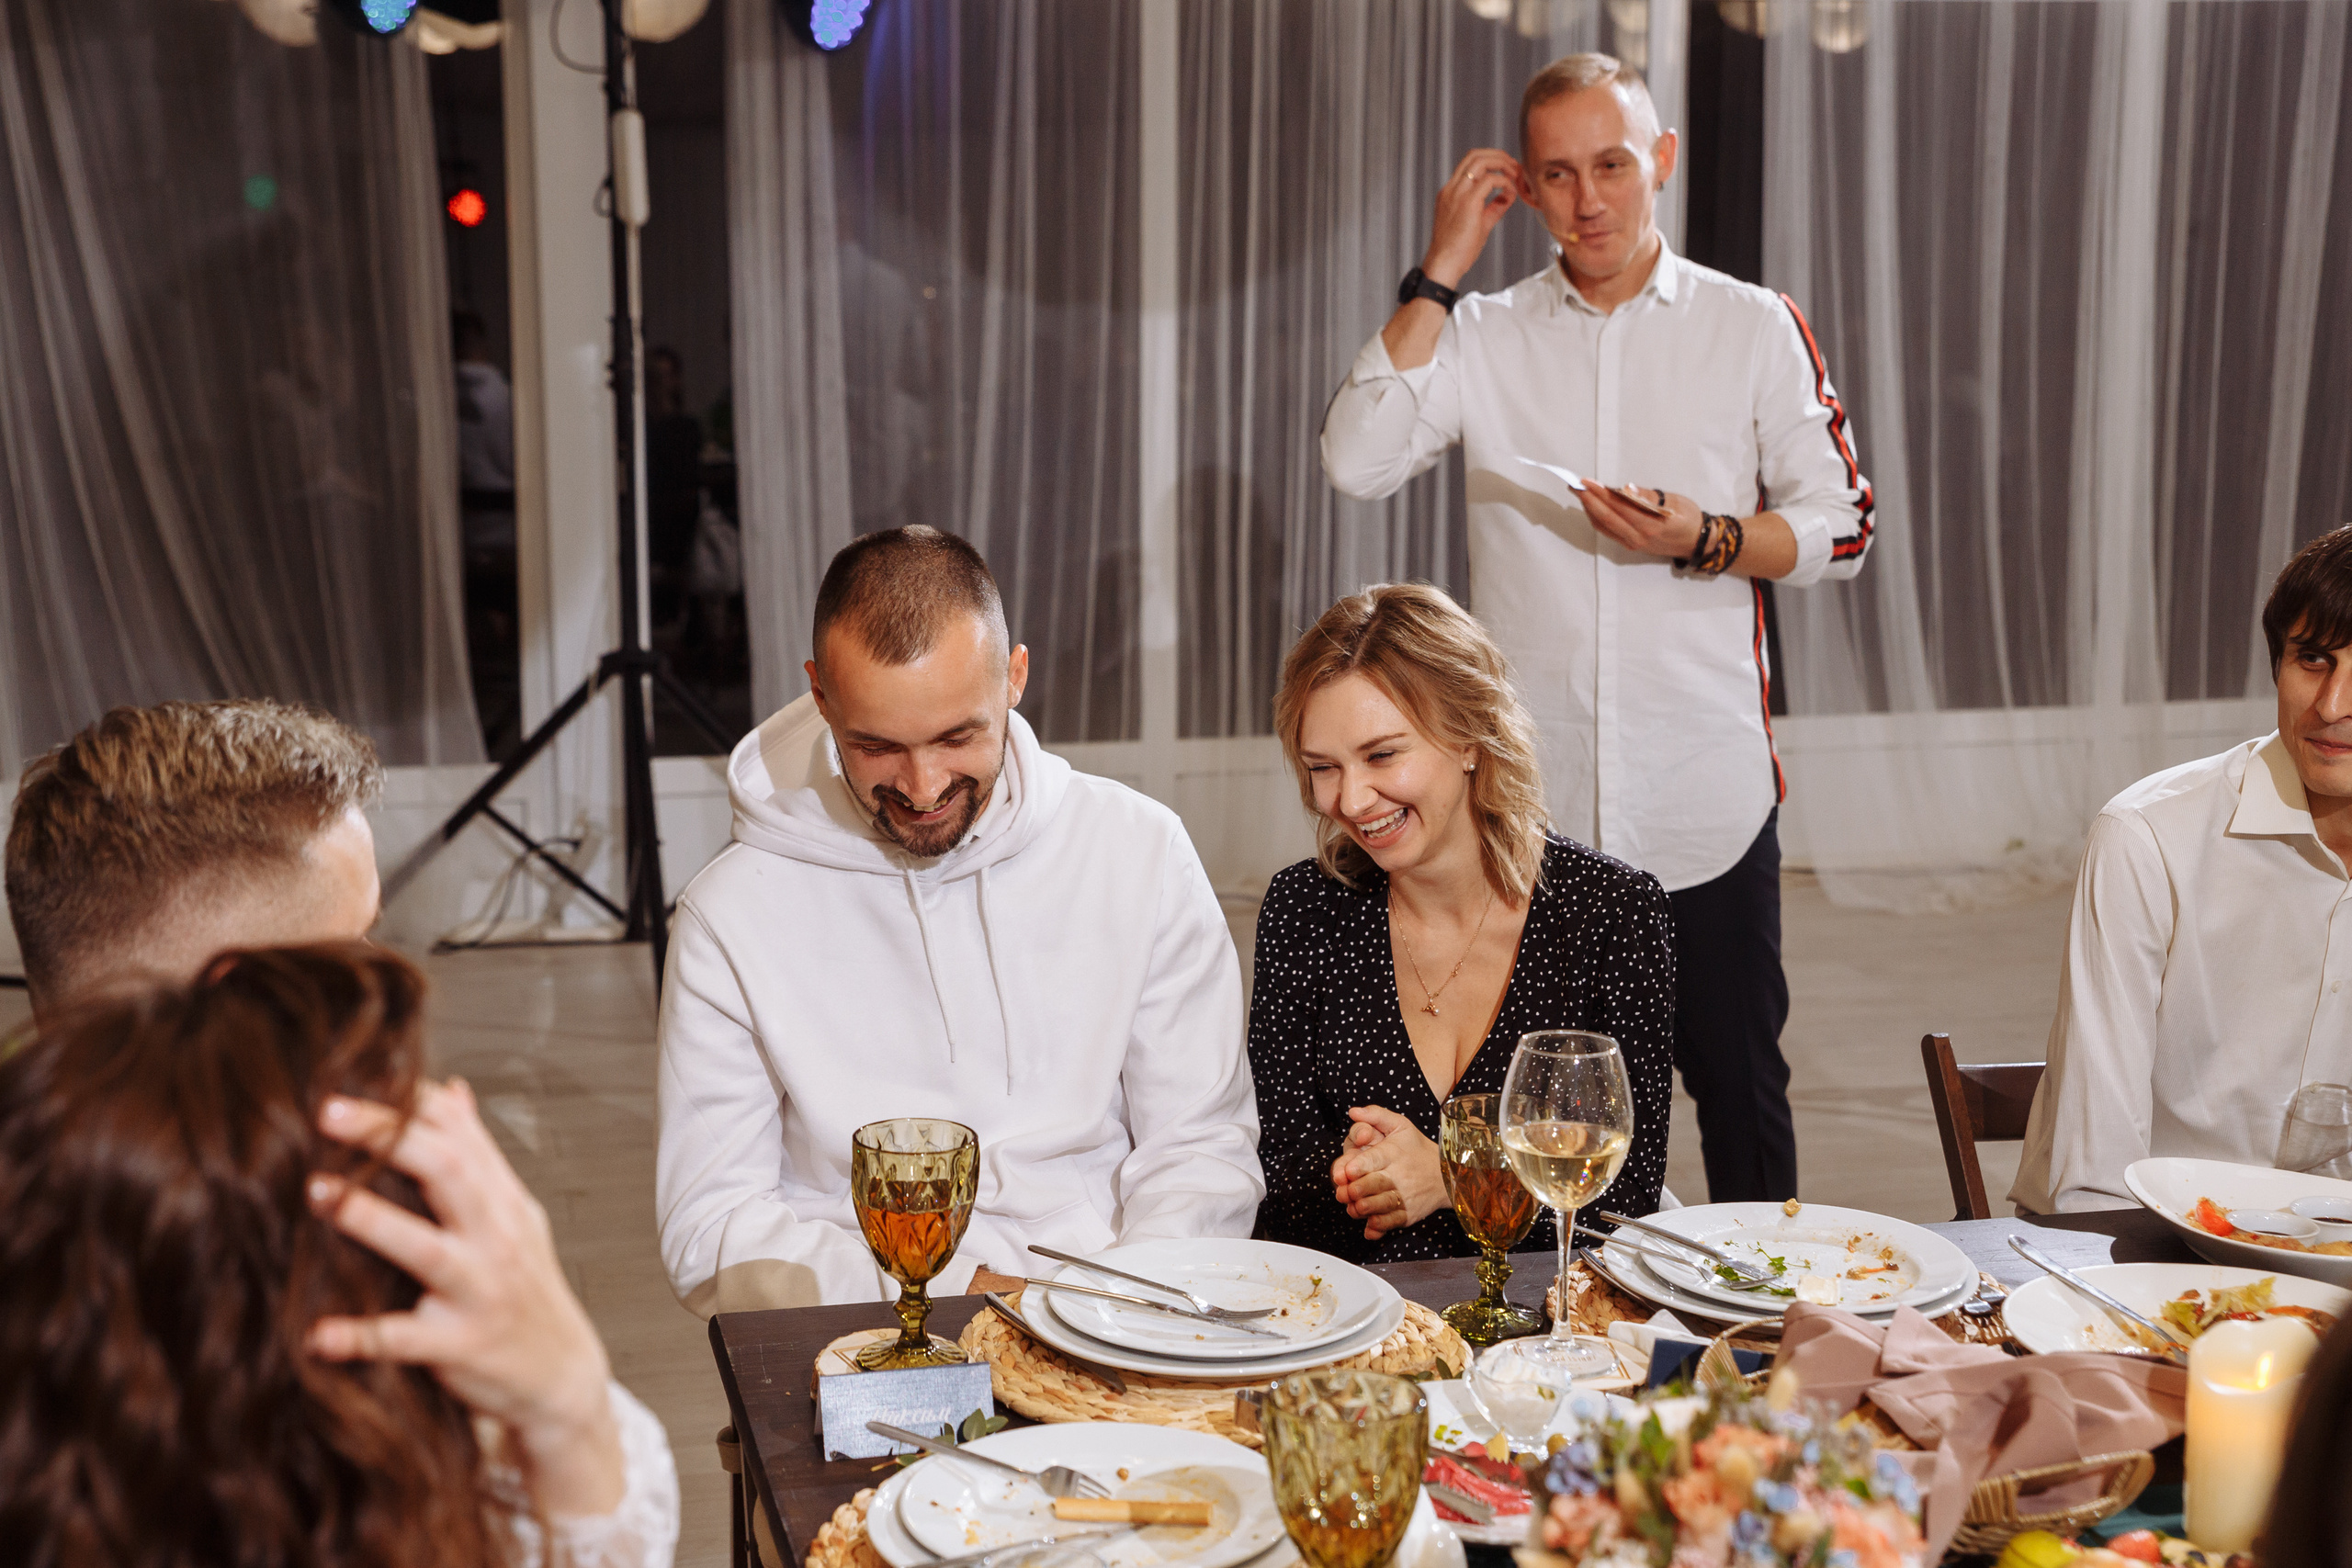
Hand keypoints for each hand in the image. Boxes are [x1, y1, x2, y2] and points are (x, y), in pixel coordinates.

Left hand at [308, 1079, 622, 1515]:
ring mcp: (480, 1293)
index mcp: (503, 1202)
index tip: (361, 1076)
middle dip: (388, 1138)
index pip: (462, 1135)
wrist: (561, 1375)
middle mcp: (496, 1239)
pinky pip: (405, 1341)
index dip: (414, 1103)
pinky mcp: (460, 1347)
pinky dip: (362, 1337)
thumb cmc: (526, 1287)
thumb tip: (452, 1090)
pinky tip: (319, 1334)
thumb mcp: (514, 1214)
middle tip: (328, 1113)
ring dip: (371, 1220)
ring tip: (318, 1193)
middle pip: (449, 1171)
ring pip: (428, 1249)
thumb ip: (479, 1154)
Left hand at [1328, 1106, 1448, 1240]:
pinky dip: (1380, 1226)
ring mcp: (1405, 1196)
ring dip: (1365, 1209)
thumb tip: (1353, 1111)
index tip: (1347, 1172)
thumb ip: (1376, 1115)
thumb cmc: (1416, 1148)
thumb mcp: (1400, 1125)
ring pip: (1383, 1205)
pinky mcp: (1409, 1213)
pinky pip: (1393, 1222)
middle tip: (1344, 1192)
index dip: (1359, 1166)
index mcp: (1393, 1153)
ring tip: (1353, 1208)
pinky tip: (1369, 1227)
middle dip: (1357, 1190)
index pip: (1374, 1159)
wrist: (1446, 1174)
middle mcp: (1399, 1175)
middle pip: (1375, 1184)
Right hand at [1424, 149, 1526, 286]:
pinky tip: (1511, 192)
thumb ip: (1493, 207)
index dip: (1491, 159)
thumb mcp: (1479, 223)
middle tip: (1515, 167)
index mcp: (1450, 192)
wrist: (1444, 265)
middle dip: (1499, 155)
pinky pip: (1490, 180)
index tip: (1507, 169)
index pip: (1469, 163)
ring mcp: (1457, 193)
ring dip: (1502, 163)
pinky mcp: (1468, 203)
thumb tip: (1508, 196)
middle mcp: (1452, 188)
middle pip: (1475, 154)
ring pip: (1480, 161)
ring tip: (1516, 174)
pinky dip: (1504, 182)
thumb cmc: (1458, 250)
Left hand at [1580, 483, 1705, 559]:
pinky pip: (1608, 531)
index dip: (1601, 493)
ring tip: (1579, 493)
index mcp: (1651, 524)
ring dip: (1589, 509)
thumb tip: (1626, 488)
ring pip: (1604, 526)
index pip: (1619, 506)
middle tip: (1575, 485)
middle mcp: (1638, 536)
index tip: (1587, 481)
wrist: (1697, 542)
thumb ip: (1649, 496)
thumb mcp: (1674, 502)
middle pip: (1606, 518)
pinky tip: (1591, 507)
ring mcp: (1633, 543)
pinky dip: (1597, 518)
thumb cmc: (1688, 518)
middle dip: (1588, 500)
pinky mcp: (1631, 545)